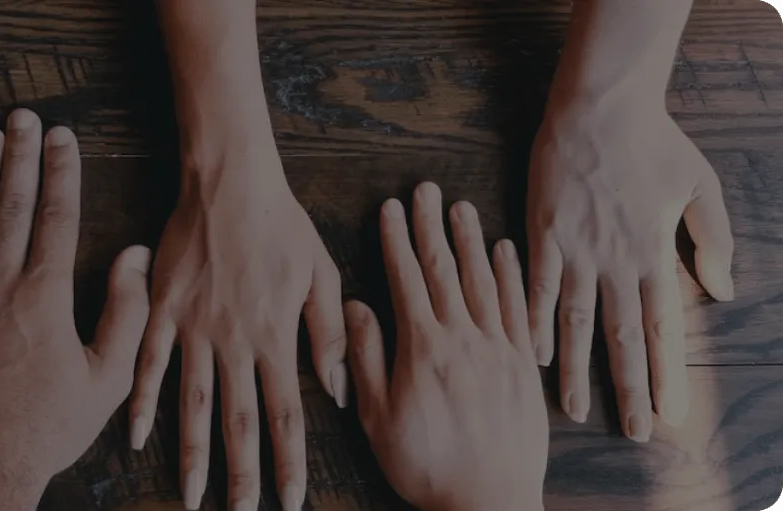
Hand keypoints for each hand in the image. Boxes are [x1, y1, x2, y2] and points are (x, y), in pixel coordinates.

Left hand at [0, 111, 151, 510]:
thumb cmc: (44, 429)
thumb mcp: (106, 380)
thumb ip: (125, 313)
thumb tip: (133, 257)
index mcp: (43, 296)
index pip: (55, 216)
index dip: (61, 171)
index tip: (64, 137)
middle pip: (9, 204)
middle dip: (20, 155)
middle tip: (24, 116)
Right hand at [128, 150, 346, 510]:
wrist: (229, 181)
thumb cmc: (282, 225)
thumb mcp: (322, 274)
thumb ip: (329, 336)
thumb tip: (336, 392)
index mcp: (276, 336)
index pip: (286, 415)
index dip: (288, 463)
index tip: (290, 501)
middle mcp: (234, 341)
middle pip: (239, 421)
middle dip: (242, 475)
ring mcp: (194, 328)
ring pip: (192, 404)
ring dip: (192, 454)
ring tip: (192, 497)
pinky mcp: (163, 310)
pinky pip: (149, 364)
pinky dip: (141, 403)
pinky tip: (136, 439)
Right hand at [346, 183, 547, 510]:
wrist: (490, 502)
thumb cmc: (426, 466)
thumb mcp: (377, 417)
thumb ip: (365, 358)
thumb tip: (355, 307)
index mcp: (423, 348)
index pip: (406, 279)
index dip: (397, 240)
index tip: (391, 207)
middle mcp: (463, 339)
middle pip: (444, 270)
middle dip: (432, 226)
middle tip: (427, 188)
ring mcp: (499, 350)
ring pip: (484, 282)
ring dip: (471, 241)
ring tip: (462, 207)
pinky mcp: (523, 367)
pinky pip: (519, 309)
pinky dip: (512, 277)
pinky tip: (506, 252)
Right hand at [527, 101, 733, 438]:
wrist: (600, 107)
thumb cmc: (653, 142)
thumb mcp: (701, 186)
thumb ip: (713, 241)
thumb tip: (723, 292)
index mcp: (653, 253)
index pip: (662, 326)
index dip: (666, 374)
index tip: (671, 414)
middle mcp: (616, 260)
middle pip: (621, 336)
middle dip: (629, 388)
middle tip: (633, 432)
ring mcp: (576, 249)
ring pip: (577, 321)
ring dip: (575, 369)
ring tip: (573, 410)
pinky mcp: (543, 234)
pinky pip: (536, 287)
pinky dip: (534, 322)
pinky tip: (531, 354)